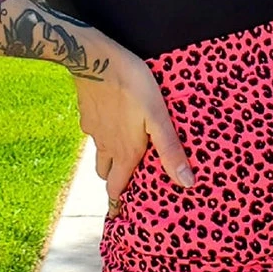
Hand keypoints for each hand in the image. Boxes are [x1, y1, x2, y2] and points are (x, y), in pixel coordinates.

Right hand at [73, 45, 195, 211]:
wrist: (95, 58)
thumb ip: (169, 150)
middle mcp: (106, 144)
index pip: (116, 188)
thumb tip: (186, 183)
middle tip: (125, 180)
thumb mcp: (158, 117)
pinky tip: (112, 117)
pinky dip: (102, 130)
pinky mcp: (86, 111)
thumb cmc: (132, 85)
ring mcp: (93, 128)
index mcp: (124, 151)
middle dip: (114, 179)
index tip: (119, 213)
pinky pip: (93, 128)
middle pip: (106, 172)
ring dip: (108, 155)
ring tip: (121, 149)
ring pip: (99, 150)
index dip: (118, 202)